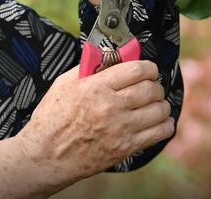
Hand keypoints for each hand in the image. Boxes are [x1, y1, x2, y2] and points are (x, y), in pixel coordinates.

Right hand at [16, 60, 173, 186]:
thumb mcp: (62, 85)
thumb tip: (106, 56)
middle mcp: (110, 107)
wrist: (46, 155)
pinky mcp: (126, 147)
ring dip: (160, 103)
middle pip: (151, 89)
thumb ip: (85, 68)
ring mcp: (120, 129)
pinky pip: (160, 132)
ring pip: (160, 110)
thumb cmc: (51, 118)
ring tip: (153, 103)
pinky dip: (164, 124)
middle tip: (150, 86)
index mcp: (94, 87)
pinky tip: (156, 120)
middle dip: (155, 84)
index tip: (148, 69)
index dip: (148, 67)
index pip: (136, 70)